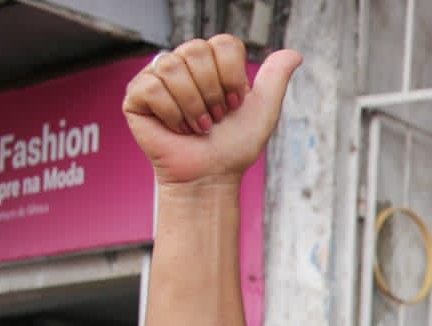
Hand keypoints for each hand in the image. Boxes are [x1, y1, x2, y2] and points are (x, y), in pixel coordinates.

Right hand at [122, 36, 301, 187]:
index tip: (234, 104)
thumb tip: (294, 54)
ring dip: (193, 106)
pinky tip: (177, 129)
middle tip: (214, 118)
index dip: (232, 77)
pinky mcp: (136, 96)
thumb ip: (276, 77)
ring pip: (173, 68)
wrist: (211, 175)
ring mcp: (157, 78)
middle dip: (213, 93)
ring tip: (197, 126)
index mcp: (210, 62)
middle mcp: (183, 64)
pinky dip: (171, 114)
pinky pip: (152, 87)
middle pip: (196, 51)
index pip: (223, 44)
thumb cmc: (234, 147)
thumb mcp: (263, 110)